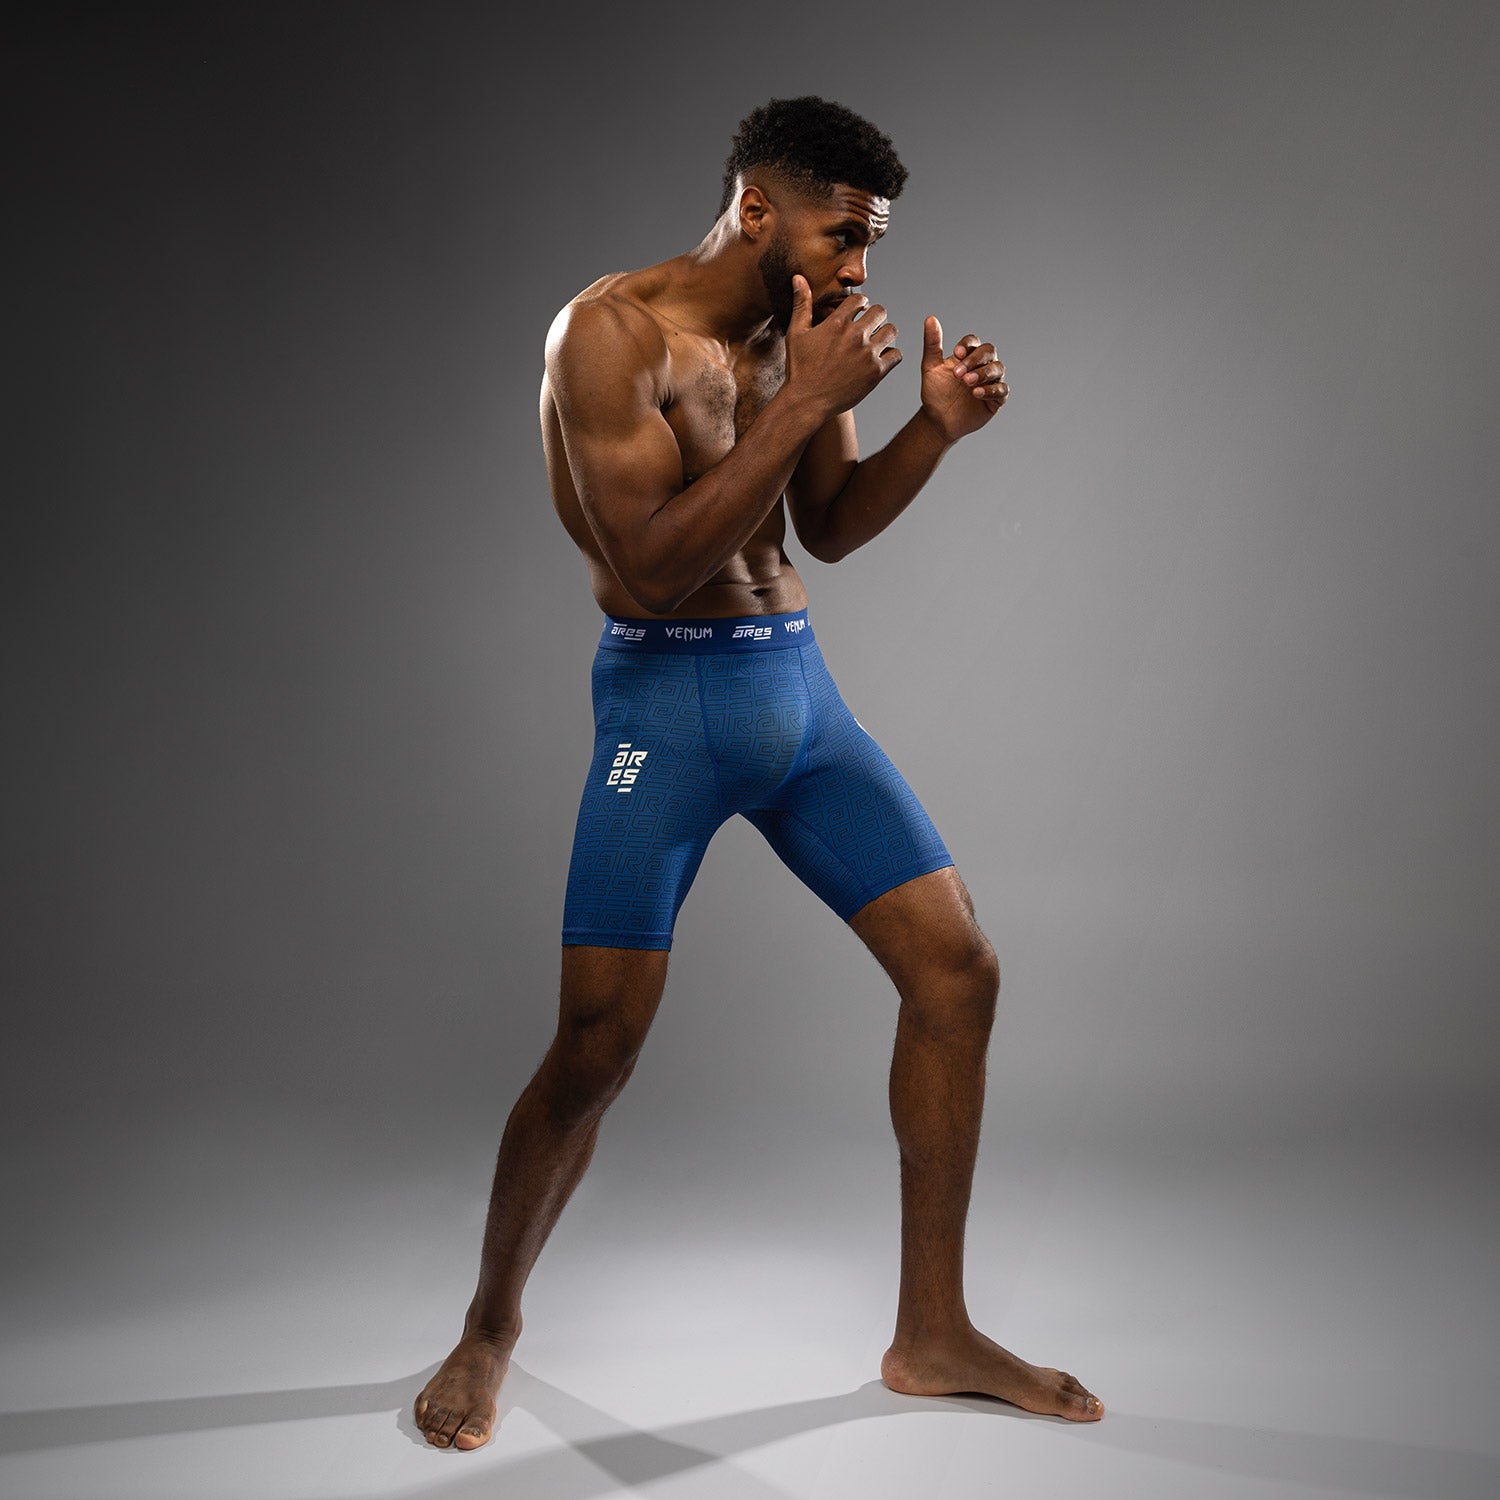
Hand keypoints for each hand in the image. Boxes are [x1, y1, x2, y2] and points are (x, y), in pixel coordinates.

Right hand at [784, 274, 901, 417]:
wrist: (807, 402)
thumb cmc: (799, 368)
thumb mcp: (796, 333)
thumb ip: (801, 304)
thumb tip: (798, 277)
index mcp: (837, 323)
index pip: (861, 299)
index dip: (860, 305)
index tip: (858, 313)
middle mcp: (855, 335)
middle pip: (880, 311)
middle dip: (875, 317)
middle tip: (869, 327)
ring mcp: (867, 354)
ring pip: (892, 331)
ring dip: (885, 333)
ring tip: (876, 341)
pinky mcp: (876, 372)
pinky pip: (896, 354)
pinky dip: (891, 355)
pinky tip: (880, 359)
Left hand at [919, 316, 1007, 442]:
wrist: (937, 420)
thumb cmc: (935, 393)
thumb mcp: (930, 367)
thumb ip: (932, 344)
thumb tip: (930, 318)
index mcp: (968, 355)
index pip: (974, 342)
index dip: (967, 345)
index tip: (956, 353)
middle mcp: (982, 365)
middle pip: (989, 351)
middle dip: (975, 360)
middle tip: (958, 373)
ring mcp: (991, 381)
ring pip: (998, 369)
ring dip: (983, 373)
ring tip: (967, 383)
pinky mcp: (997, 399)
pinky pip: (1002, 390)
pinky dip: (991, 390)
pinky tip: (976, 394)